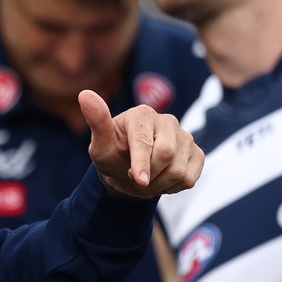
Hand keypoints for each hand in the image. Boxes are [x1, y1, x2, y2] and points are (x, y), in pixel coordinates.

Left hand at [78, 90, 203, 198]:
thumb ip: (96, 121)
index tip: (138, 180)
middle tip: (135, 177)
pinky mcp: (197, 153)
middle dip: (149, 174)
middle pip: (166, 154)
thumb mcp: (99, 144)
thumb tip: (84, 94)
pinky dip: (173, 187)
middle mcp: (167, 121)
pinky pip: (190, 179)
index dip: (142, 164)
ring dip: (159, 184)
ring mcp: (185, 136)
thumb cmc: (112, 154)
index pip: (146, 141)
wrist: (127, 171)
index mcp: (142, 114)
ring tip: (147, 178)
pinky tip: (162, 178)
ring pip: (179, 170)